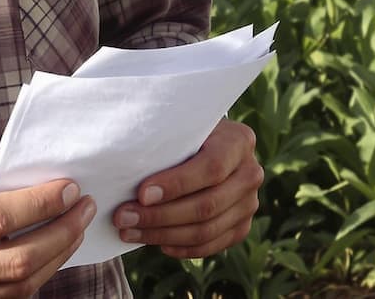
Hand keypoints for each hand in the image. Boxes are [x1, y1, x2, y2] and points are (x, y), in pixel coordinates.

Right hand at [0, 141, 95, 296]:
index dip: (40, 202)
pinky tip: (49, 252)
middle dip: (61, 231)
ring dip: (56, 256)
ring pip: (19, 285)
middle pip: (18, 258)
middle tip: (83, 206)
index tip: (68, 186)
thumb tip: (13, 158)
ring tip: (74, 227)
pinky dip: (35, 277)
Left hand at [113, 118, 261, 259]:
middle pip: (207, 205)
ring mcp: (249, 203)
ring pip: (207, 230)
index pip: (211, 168)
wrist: (208, 145)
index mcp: (239, 141)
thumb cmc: (184, 133)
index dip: (176, 184)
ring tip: (129, 231)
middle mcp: (251, 173)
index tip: (142, 194)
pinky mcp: (241, 226)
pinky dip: (181, 247)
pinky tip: (156, 243)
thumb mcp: (181, 128)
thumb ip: (165, 142)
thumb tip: (124, 168)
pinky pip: (211, 245)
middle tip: (123, 217)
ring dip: (163, 235)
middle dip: (160, 215)